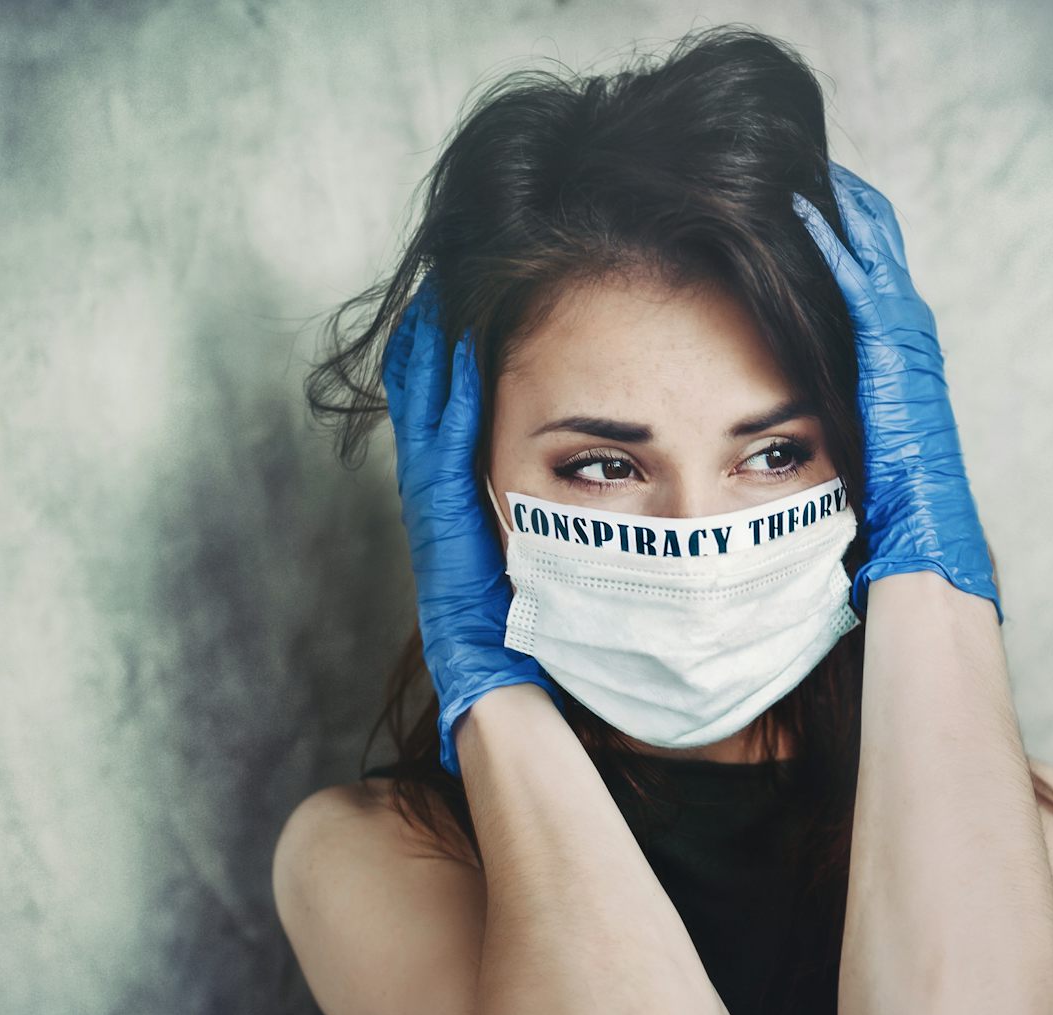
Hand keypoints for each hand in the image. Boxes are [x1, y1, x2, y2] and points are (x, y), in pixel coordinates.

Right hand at [382, 272, 563, 775]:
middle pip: (434, 406)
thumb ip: (572, 529)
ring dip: (434, 357)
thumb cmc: (545, 640)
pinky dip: (446, 399)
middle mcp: (449, 506)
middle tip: (444, 280)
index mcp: (472, 511)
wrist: (510, 695)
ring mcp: (440, 514)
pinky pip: (442, 448)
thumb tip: (622, 488)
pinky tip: (458, 352)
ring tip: (440, 297)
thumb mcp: (562, 569)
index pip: (457, 421)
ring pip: (430, 417)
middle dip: (436, 344)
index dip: (456, 367)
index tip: (470, 308)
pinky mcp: (443, 524)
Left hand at [791, 161, 1003, 623]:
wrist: (924, 519)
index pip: (880, 272)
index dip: (855, 232)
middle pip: (882, 246)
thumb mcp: (869, 432)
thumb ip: (854, 405)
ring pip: (872, 249)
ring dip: (841, 207)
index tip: (822, 199)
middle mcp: (911, 331)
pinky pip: (854, 280)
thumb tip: (818, 410)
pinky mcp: (887, 347)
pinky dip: (832, 241)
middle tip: (814, 164)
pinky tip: (803, 210)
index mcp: (905, 348)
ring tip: (808, 169)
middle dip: (851, 203)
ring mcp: (904, 336)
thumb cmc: (894, 494)